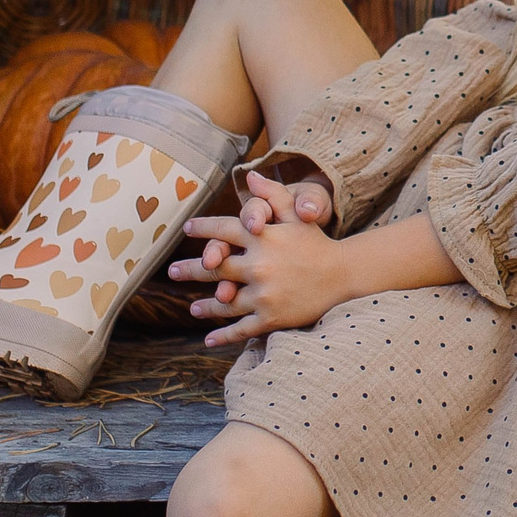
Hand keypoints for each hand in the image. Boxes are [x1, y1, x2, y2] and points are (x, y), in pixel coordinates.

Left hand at [170, 173, 349, 346]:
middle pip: (214, 266)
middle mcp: (259, 265)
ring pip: (224, 301)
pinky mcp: (271, 318)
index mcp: (262, 238)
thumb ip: (273, 194)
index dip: (202, 229)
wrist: (344, 276)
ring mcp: (263, 294)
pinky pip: (241, 329)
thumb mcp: (297, 215)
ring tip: (192, 308)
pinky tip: (209, 340)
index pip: (222, 230)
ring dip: (205, 305)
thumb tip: (250, 176)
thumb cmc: (317, 243)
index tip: (187, 229)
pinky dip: (223, 336)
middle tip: (172, 272)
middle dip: (189, 269)